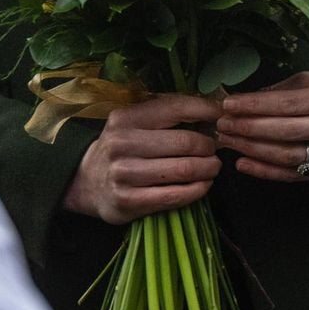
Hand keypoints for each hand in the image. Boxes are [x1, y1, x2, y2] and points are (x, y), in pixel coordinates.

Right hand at [62, 93, 222, 223]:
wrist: (87, 180)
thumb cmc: (122, 146)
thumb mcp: (134, 122)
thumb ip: (166, 114)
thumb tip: (211, 107)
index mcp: (125, 118)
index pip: (176, 108)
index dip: (206, 110)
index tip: (221, 114)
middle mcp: (122, 143)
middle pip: (185, 142)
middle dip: (209, 146)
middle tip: (214, 149)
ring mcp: (124, 174)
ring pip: (183, 170)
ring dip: (208, 169)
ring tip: (212, 167)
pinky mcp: (128, 201)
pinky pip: (175, 196)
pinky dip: (197, 190)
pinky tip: (203, 185)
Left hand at [215, 70, 308, 182]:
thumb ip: (284, 90)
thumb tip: (246, 99)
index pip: (290, 105)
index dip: (256, 106)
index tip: (229, 104)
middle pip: (287, 132)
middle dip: (249, 128)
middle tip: (222, 123)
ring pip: (289, 156)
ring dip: (253, 150)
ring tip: (228, 141)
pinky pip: (295, 174)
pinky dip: (266, 172)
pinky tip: (243, 163)